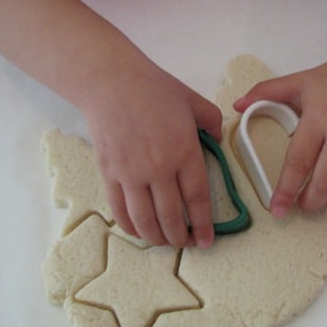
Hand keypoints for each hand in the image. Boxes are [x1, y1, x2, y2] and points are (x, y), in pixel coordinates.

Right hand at [81, 57, 221, 247]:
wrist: (111, 82)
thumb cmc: (155, 89)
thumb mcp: (194, 101)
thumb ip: (213, 122)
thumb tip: (217, 142)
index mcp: (184, 151)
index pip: (197, 199)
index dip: (204, 225)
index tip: (207, 240)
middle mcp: (159, 169)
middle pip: (172, 216)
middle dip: (181, 238)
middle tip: (187, 243)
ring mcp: (131, 174)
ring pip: (146, 220)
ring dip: (157, 238)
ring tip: (165, 242)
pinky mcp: (109, 174)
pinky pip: (120, 210)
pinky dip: (131, 227)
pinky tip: (140, 231)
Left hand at [233, 56, 326, 216]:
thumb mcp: (295, 82)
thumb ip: (264, 92)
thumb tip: (237, 105)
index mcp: (318, 119)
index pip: (300, 162)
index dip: (286, 189)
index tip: (277, 208)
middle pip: (325, 181)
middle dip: (309, 201)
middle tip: (299, 205)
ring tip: (318, 198)